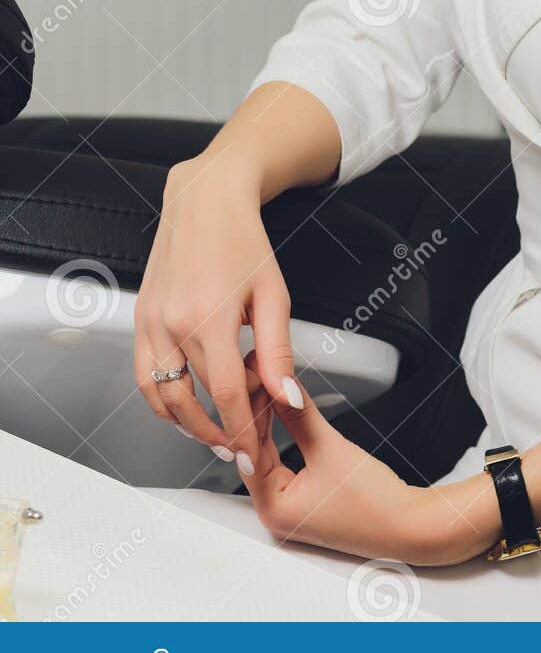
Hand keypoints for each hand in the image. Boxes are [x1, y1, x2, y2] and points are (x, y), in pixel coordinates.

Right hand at [134, 153, 299, 472]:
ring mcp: (151, 321)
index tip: (254, 453)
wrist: (206, 199)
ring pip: (163, 396)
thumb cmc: (243, 239)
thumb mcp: (274, 295)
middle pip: (199, 398)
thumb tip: (286, 396)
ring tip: (216, 435)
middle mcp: (173, 322)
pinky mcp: (140, 318)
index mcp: (210, 316)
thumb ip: (278, 352)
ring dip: (188, 425)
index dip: (242, 431)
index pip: (226, 394)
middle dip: (225, 426)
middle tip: (246, 439)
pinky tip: (185, 407)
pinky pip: (144, 376)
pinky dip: (162, 401)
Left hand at [237, 351, 467, 564]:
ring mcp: (291, 510)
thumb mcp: (331, 448)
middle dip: (260, 416)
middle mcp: (276, 514)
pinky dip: (285, 439)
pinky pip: (285, 464)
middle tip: (263, 379)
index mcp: (273, 509)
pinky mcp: (306, 502)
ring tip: (273, 391)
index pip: (248, 449)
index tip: (255, 380)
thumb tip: (280, 387)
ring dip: (271, 425)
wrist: (409, 525)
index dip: (251, 410)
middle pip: (256, 453)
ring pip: (270, 457)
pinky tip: (286, 417)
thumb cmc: (375, 504)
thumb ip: (300, 414)